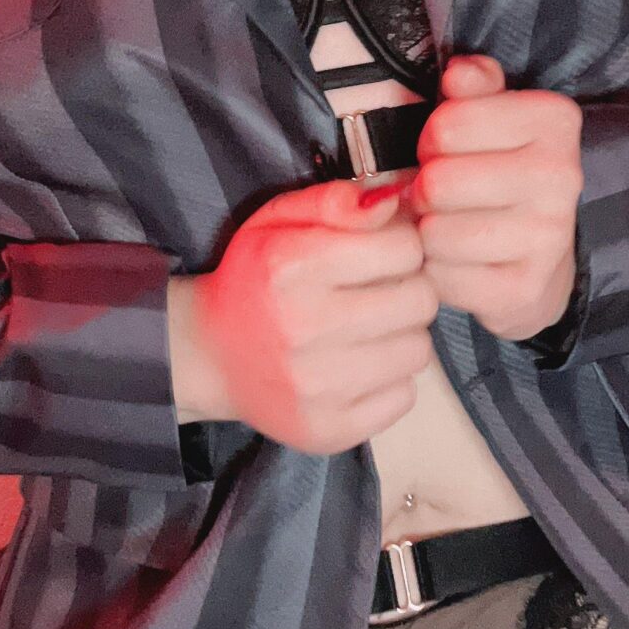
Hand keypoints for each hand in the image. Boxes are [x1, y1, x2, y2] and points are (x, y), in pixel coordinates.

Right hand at [182, 177, 439, 453]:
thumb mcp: (278, 221)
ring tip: (368, 329)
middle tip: (379, 292)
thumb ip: (336, 201)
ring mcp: (318, 387)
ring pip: (418, 350)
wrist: (207, 355)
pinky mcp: (329, 429)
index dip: (401, 245)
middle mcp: (304, 328)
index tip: (382, 253)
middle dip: (408, 288)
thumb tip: (396, 199)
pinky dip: (390, 380)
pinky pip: (404, 397)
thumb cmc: (252, 279)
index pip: (404, 248)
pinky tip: (357, 366)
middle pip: (420, 301)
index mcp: (292, 267)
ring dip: (401, 335)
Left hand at [404, 54, 583, 342]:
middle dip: (424, 188)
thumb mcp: (490, 116)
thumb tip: (459, 73)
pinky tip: (458, 261)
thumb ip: (473, 87)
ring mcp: (549, 238)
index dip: (431, 138)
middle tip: (441, 194)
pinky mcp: (525, 289)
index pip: (448, 123)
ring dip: (427, 232)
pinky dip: (436, 272)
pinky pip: (442, 278)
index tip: (446, 149)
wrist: (541, 259)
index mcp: (555, 120)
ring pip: (435, 233)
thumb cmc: (500, 171)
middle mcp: (563, 176)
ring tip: (449, 225)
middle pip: (437, 181)